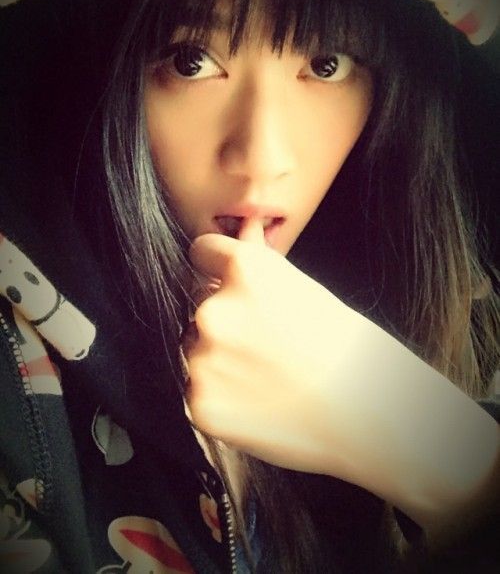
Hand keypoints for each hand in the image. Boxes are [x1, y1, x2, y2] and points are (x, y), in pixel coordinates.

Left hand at [183, 222, 499, 544]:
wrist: (367, 413)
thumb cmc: (345, 348)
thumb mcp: (302, 290)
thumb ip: (259, 260)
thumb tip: (244, 227)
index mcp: (243, 271)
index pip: (201, 252)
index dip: (215, 269)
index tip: (228, 284)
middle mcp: (214, 310)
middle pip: (199, 304)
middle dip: (223, 320)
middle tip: (265, 345)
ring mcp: (203, 360)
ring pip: (196, 350)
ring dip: (219, 360)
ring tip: (266, 376)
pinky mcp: (200, 403)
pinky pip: (198, 391)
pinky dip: (221, 396)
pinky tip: (258, 402)